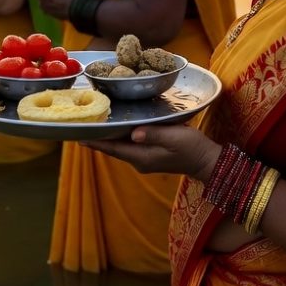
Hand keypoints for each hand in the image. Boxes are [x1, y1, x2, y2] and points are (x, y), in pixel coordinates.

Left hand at [85, 124, 220, 181]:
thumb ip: (154, 135)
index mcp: (142, 157)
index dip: (96, 142)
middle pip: (113, 148)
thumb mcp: (175, 138)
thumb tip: (134, 134)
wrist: (207, 161)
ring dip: (108, 138)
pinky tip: (117, 127)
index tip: (78, 137)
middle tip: (81, 126)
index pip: (113, 149)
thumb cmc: (192, 148)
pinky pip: (129, 146)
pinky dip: (120, 137)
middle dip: (98, 139)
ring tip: (94, 124)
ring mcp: (145, 159)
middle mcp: (139, 161)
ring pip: (120, 147)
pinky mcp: (150, 155)